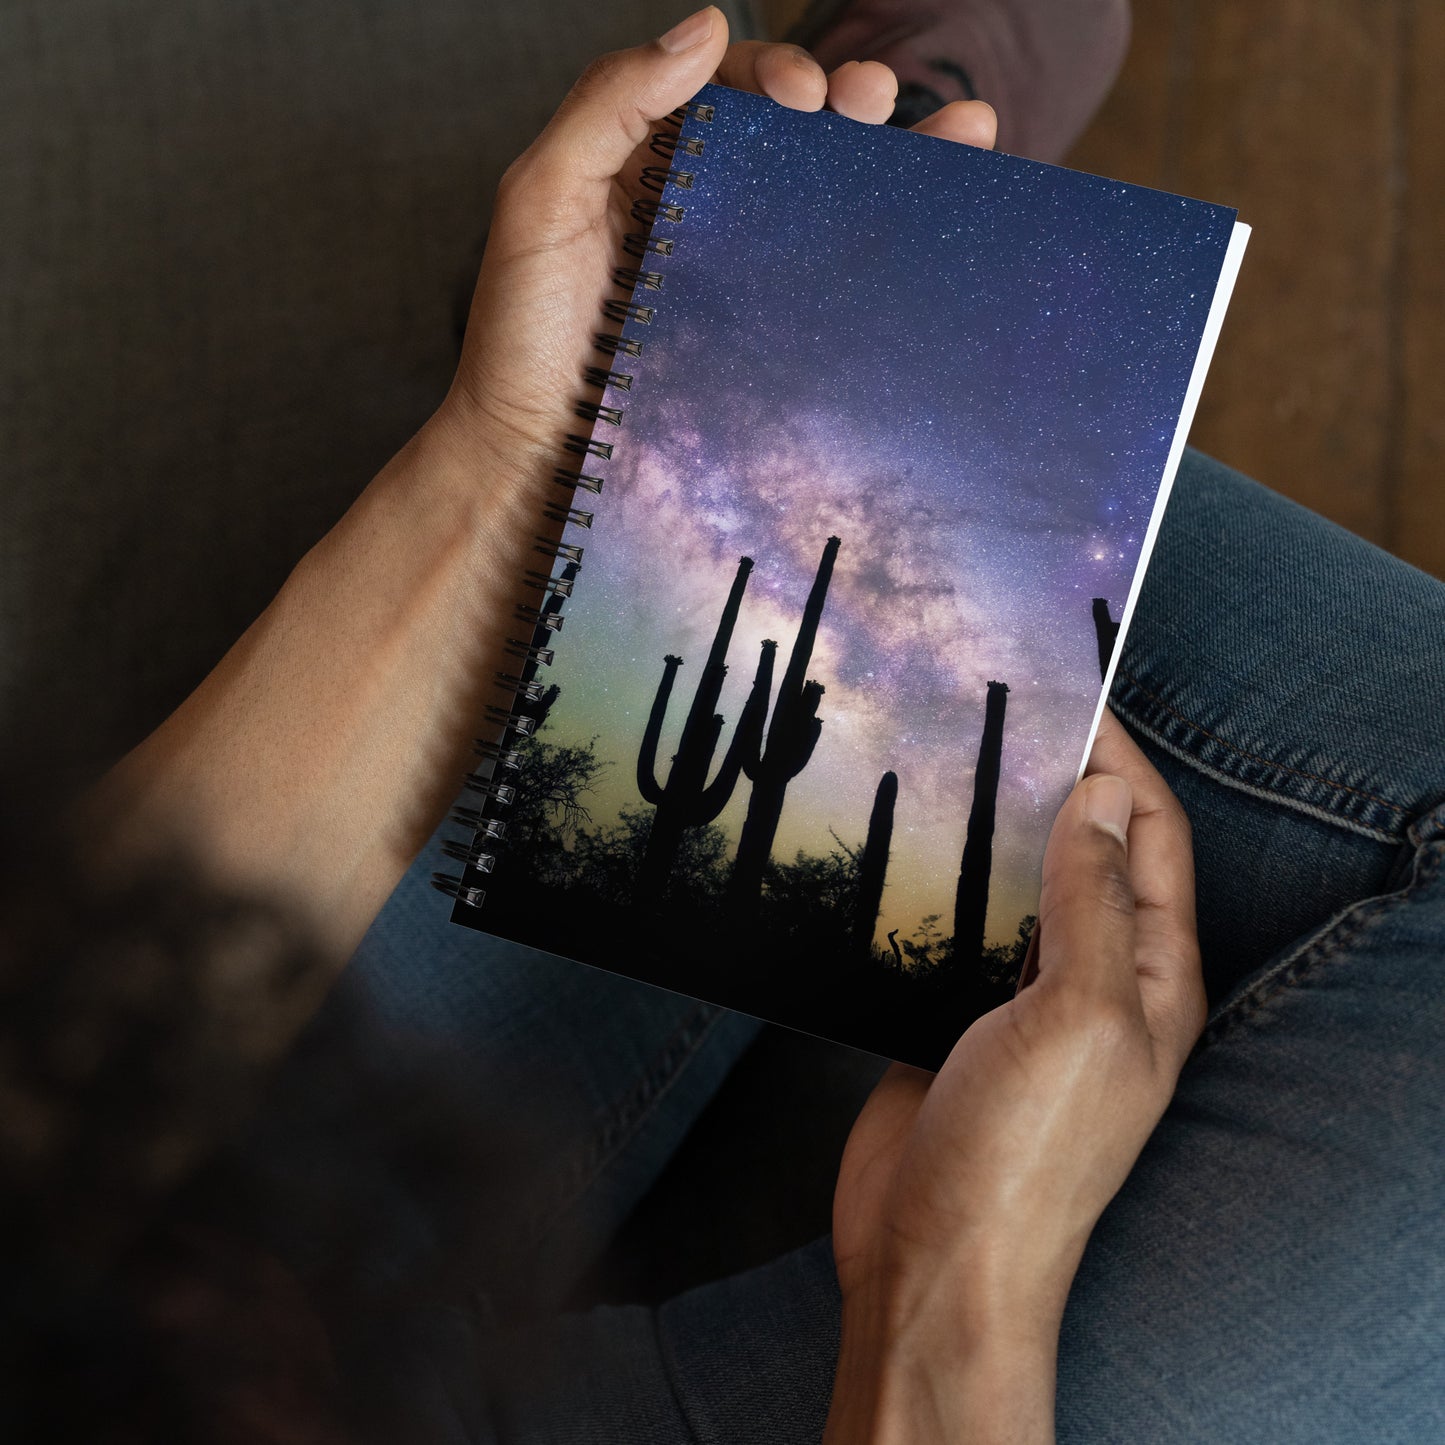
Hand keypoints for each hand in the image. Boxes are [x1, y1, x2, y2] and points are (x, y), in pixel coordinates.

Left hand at [425, 4, 997, 494]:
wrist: (537, 461)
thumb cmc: (522, 339)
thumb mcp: (539, 201)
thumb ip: (606, 104)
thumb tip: (705, 29)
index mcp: (645, 164)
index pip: (725, 89)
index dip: (772, 71)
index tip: (803, 93)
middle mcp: (700, 213)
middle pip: (791, 136)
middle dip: (848, 102)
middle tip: (872, 99)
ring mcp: (737, 280)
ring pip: (827, 202)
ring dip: (898, 157)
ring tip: (960, 129)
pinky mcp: (763, 340)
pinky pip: (833, 283)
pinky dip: (893, 247)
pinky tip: (942, 214)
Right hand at [826, 710, 1205, 1443]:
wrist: (934, 1262)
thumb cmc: (1022, 1158)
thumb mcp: (1076, 1016)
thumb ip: (1089, 903)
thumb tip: (1100, 795)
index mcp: (1149, 976)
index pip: (1150, 837)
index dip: (1121, 761)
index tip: (1072, 692)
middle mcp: (1094, 981)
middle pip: (1088, 853)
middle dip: (1058, 781)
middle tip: (1000, 711)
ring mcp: (1022, 1001)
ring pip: (1020, 886)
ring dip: (997, 828)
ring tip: (949, 760)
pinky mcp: (955, 1016)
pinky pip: (959, 929)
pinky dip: (945, 881)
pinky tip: (907, 847)